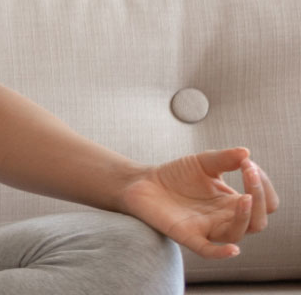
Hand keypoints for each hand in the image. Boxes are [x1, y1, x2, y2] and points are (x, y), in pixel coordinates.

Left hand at [121, 147, 279, 258]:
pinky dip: (221, 253)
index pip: (265, 202)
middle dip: (259, 197)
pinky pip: (207, 251)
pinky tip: (233, 250)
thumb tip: (247, 153)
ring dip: (245, 217)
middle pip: (258, 221)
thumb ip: (224, 158)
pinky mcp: (186, 235)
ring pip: (237, 234)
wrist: (142, 182)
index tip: (249, 164)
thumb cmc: (176, 175)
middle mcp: (224, 219)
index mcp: (232, 203)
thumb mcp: (203, 162)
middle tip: (249, 171)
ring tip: (245, 198)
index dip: (263, 185)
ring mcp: (206, 228)